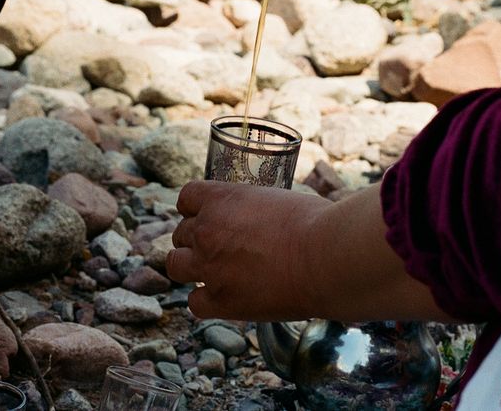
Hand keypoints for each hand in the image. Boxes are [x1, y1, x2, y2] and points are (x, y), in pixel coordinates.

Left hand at [167, 181, 326, 320]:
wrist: (325, 257)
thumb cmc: (314, 222)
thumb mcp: (278, 199)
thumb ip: (256, 208)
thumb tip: (263, 216)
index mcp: (222, 198)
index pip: (186, 197)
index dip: (196, 208)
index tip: (206, 215)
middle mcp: (207, 230)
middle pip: (180, 233)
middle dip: (196, 239)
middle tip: (218, 246)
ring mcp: (209, 267)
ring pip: (175, 265)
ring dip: (191, 266)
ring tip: (212, 270)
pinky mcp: (220, 302)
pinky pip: (194, 303)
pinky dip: (205, 300)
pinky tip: (222, 296)